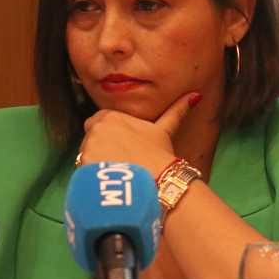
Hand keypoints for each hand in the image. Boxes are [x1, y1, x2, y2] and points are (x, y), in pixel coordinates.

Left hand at [78, 92, 200, 174]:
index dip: (110, 136)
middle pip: (91, 138)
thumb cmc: (159, 156)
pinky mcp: (84, 168)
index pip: (99, 123)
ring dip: (97, 162)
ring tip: (116, 174)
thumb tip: (195, 95)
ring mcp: (88, 148)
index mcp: (110, 116)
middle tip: (120, 161)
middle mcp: (96, 128)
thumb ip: (176, 111)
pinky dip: (92, 176)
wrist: (156, 182)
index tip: (123, 147)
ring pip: (86, 155)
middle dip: (101, 147)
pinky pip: (83, 170)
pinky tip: (107, 183)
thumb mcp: (165, 130)